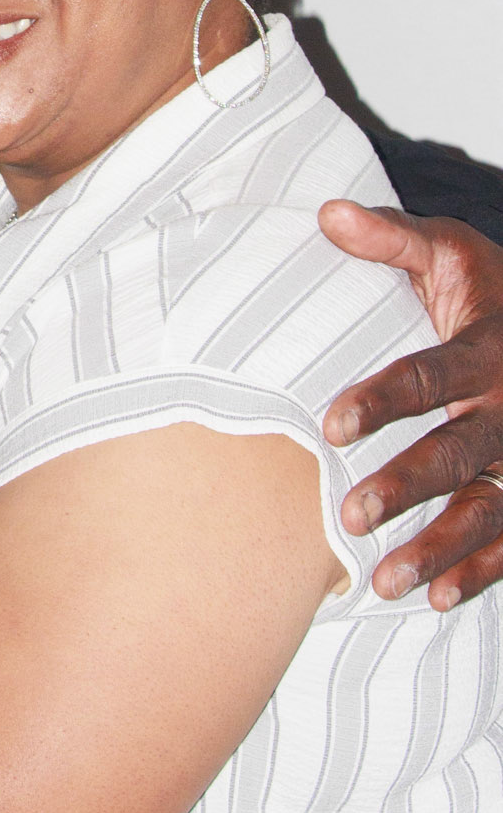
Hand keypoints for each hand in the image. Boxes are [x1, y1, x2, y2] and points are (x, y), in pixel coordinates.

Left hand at [320, 200, 502, 607]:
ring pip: (488, 509)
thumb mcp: (451, 251)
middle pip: (458, 454)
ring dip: (440, 548)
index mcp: (488, 348)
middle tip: (353, 513)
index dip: (382, 400)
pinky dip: (480, 572)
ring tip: (386, 581)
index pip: (430, 376)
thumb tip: (326, 213)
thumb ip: (392, 237)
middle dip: (407, 486)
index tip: (331, 424)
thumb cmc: (492, 290)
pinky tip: (437, 599)